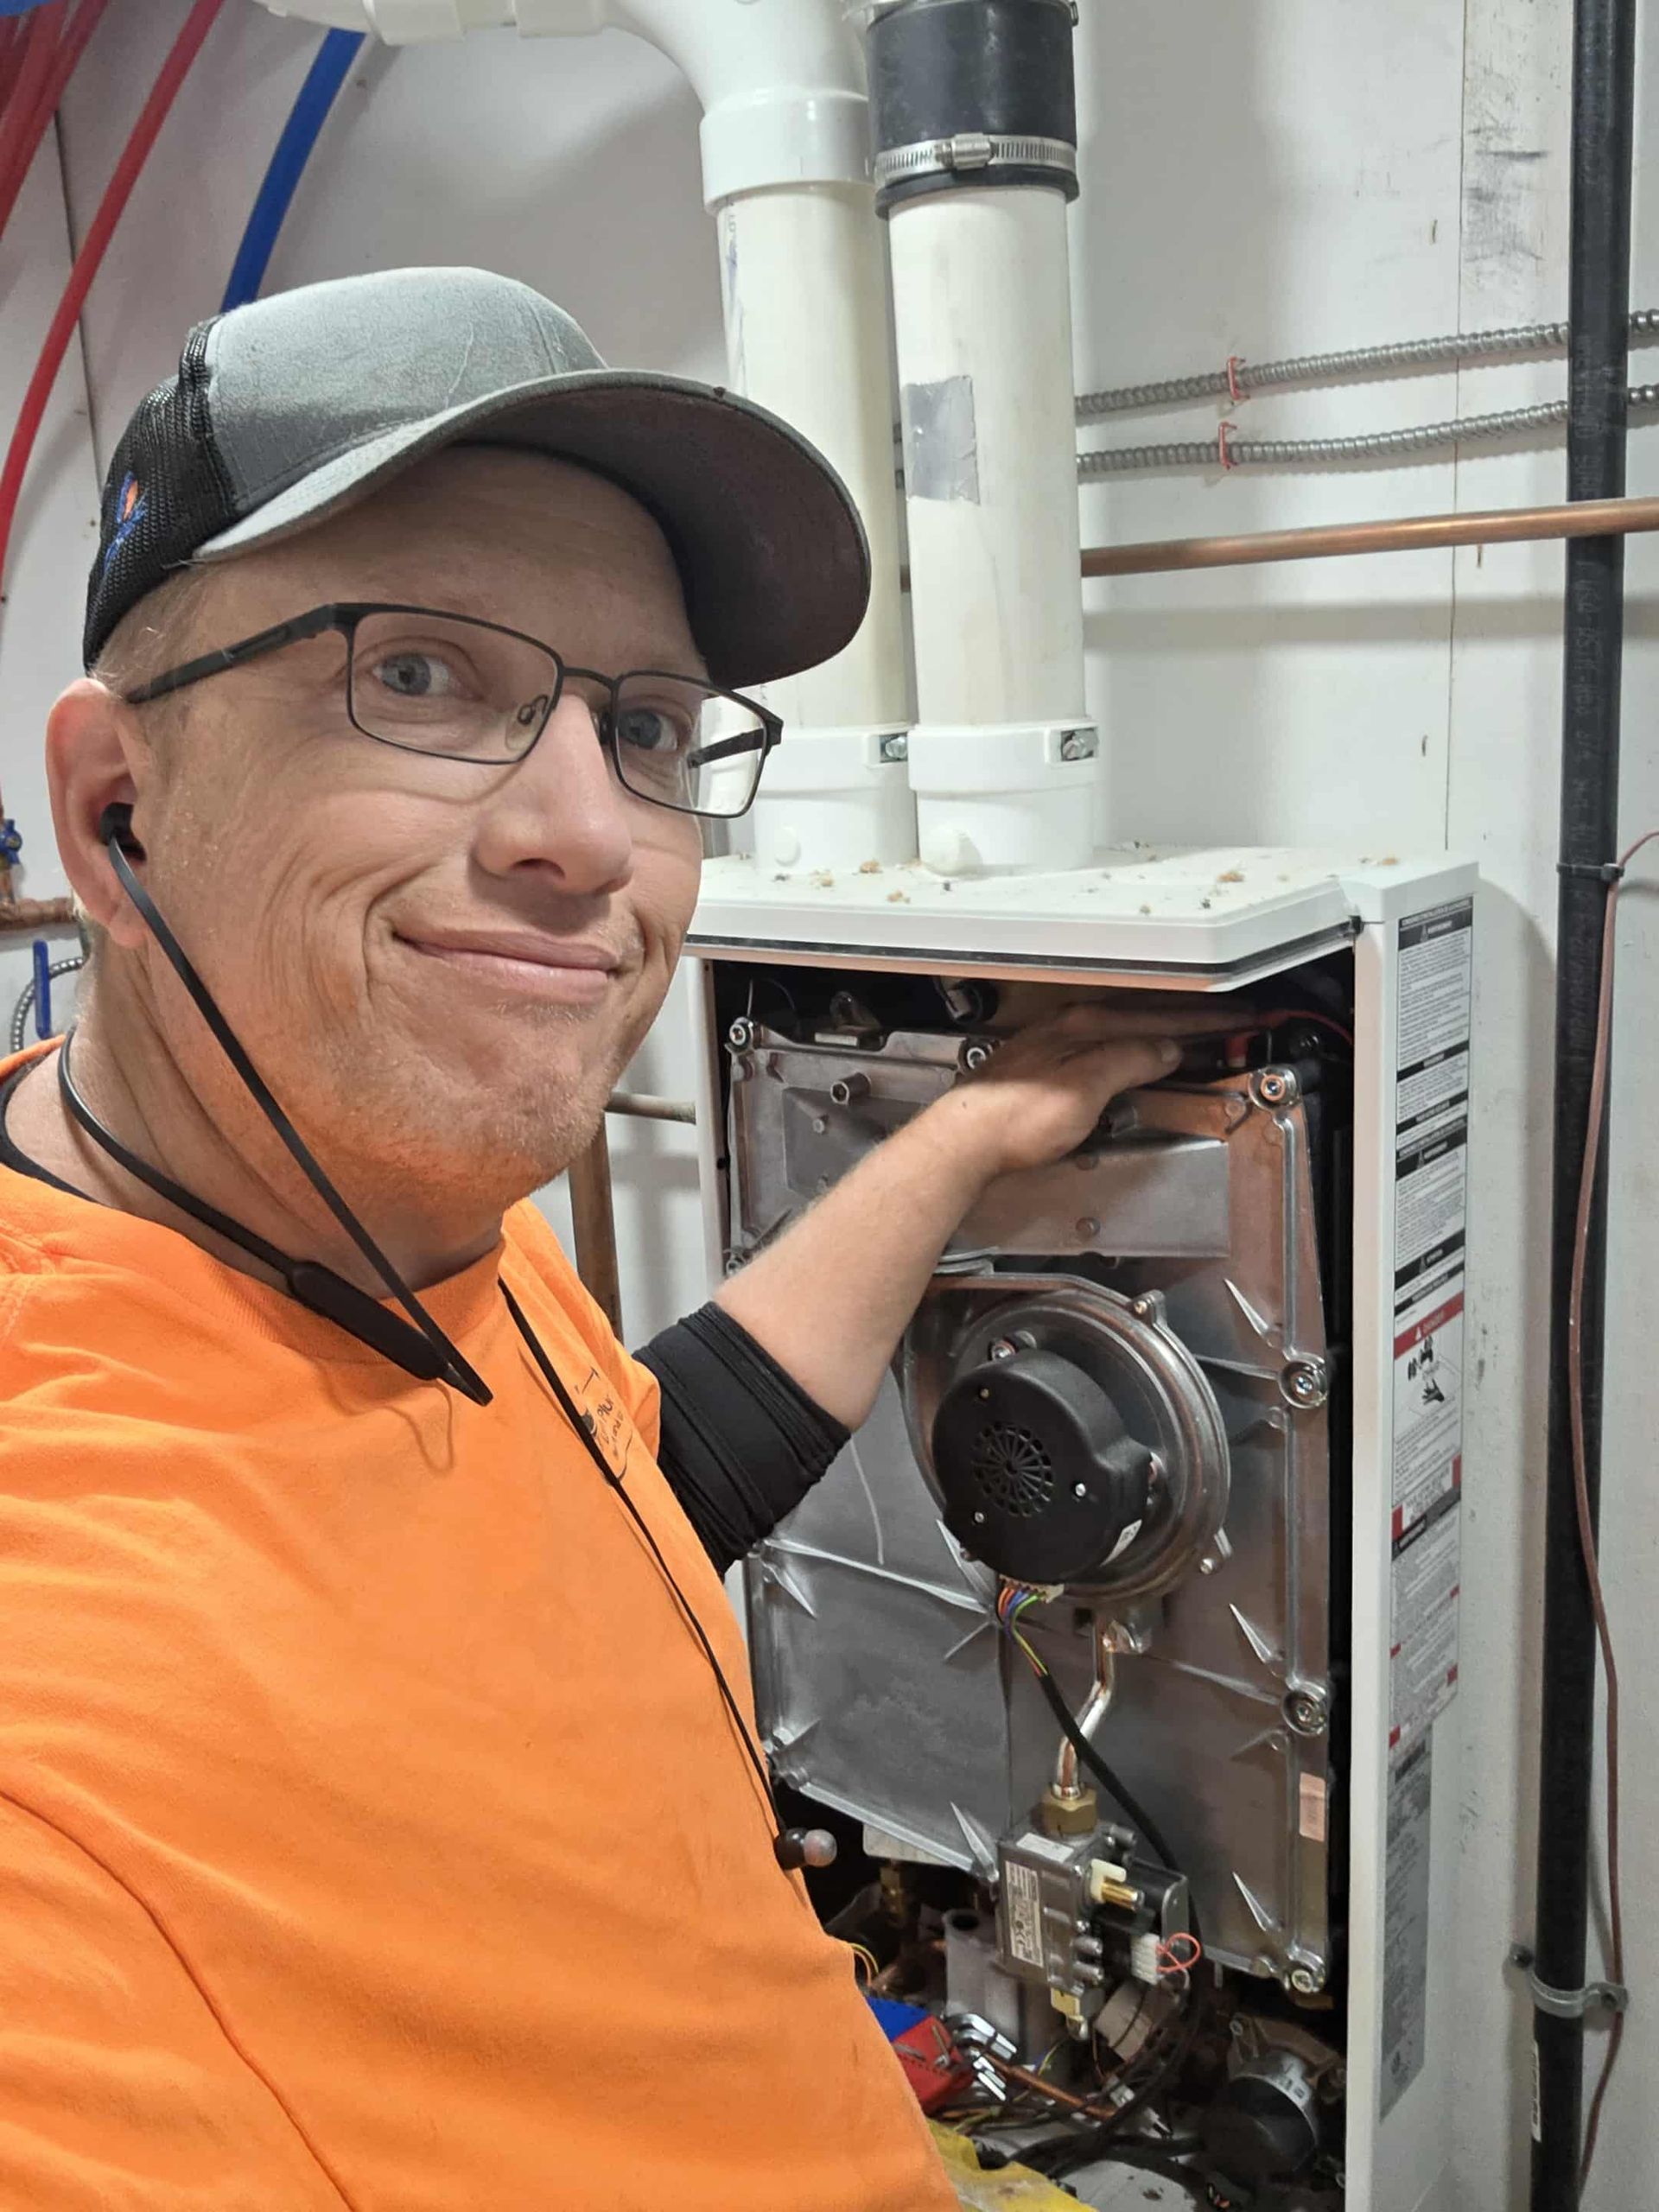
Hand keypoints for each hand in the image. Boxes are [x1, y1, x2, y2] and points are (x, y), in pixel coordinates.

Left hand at [913, 1001, 1219, 1184]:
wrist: (964, 1142)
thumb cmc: (1013, 1119)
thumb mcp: (1083, 1089)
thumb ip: (1127, 1062)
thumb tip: (1165, 1049)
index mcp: (1083, 1025)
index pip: (1158, 1017)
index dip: (1202, 1020)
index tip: (1236, 1020)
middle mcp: (1068, 1027)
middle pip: (1143, 1016)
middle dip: (1190, 1018)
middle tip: (1229, 1020)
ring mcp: (1056, 1045)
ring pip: (1125, 1029)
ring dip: (1163, 1030)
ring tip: (1195, 1033)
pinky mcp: (1046, 1067)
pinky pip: (1106, 1046)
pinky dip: (1135, 1047)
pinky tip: (1139, 1057)